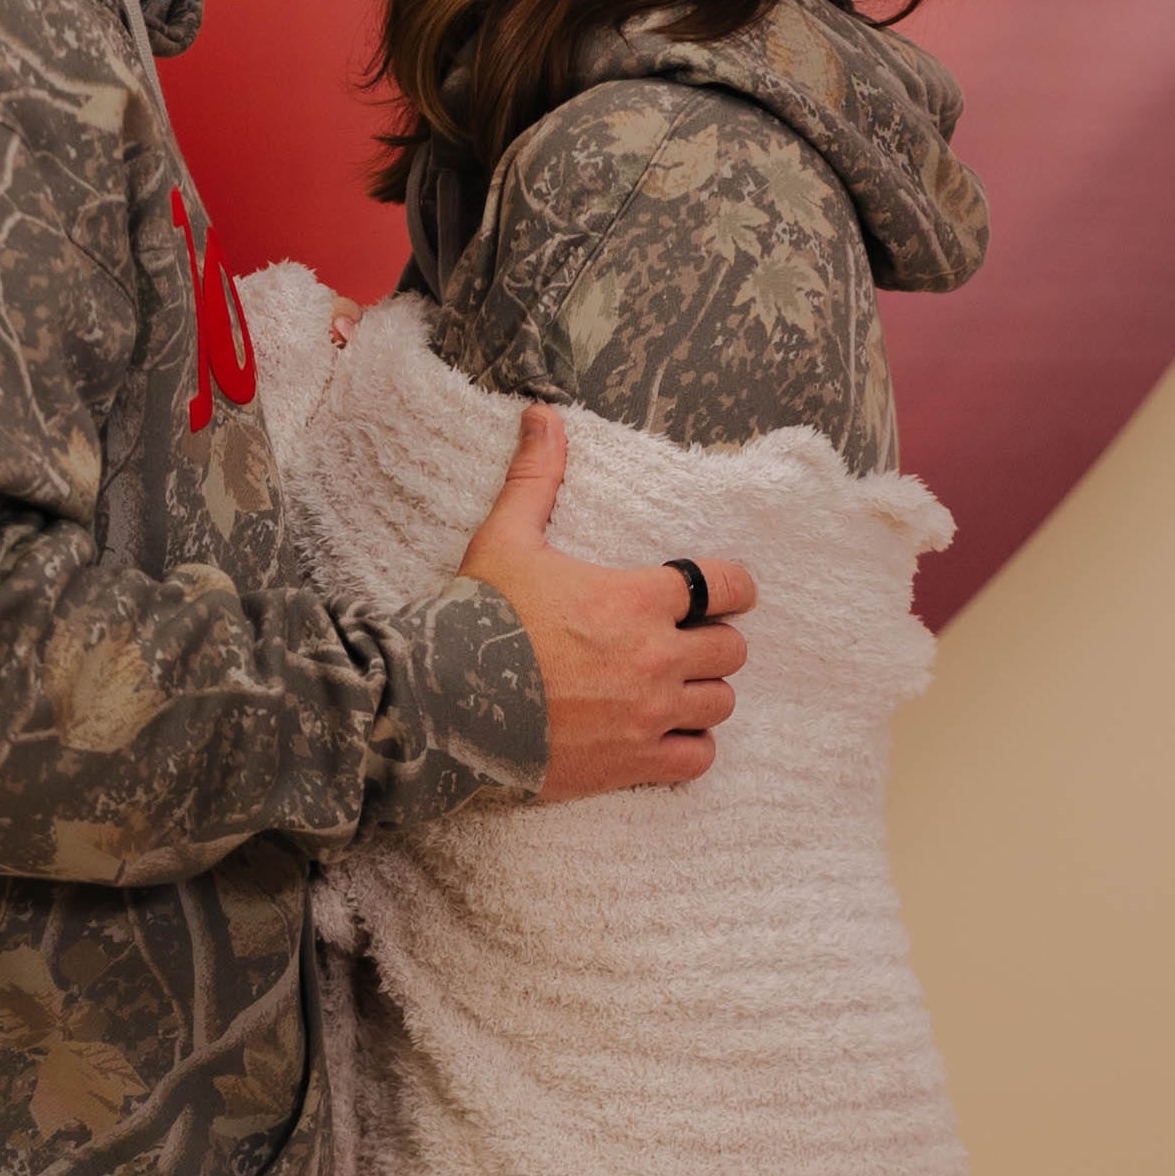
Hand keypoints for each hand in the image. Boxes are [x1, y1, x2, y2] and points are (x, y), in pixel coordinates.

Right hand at [457, 406, 754, 798]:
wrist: (442, 701)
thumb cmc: (477, 617)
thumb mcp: (506, 537)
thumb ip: (537, 477)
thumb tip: (542, 413)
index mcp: (639, 597)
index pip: (730, 585)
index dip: (729, 586)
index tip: (717, 592)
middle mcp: (656, 656)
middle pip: (732, 649)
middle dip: (713, 642)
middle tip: (681, 642)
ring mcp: (648, 713)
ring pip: (720, 703)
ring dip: (702, 694)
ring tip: (671, 689)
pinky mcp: (632, 762)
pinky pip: (697, 758)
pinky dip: (690, 747)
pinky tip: (664, 735)